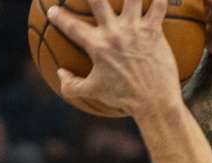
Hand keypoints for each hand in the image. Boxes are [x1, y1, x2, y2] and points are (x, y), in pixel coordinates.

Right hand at [47, 0, 182, 117]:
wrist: (155, 102)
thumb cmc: (124, 98)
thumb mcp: (93, 92)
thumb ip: (71, 84)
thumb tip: (59, 73)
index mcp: (97, 46)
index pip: (71, 26)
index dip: (59, 16)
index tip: (53, 10)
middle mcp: (114, 33)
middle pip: (97, 0)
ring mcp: (134, 30)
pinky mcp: (154, 31)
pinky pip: (158, 6)